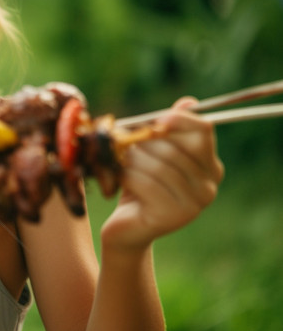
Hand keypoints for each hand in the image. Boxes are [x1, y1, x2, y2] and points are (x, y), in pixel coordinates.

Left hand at [100, 98, 224, 253]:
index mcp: (210, 167)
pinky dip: (127, 176)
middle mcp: (209, 186)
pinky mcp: (173, 216)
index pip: (203, 131)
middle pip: (174, 147)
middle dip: (143, 142)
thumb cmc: (139, 186)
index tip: (156, 121)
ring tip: (121, 163)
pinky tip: (120, 180)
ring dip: (132, 159)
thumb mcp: (152, 154)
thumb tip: (188, 102)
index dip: (178, 120)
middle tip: (125, 145)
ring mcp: (195, 204)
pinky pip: (146, 183)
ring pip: (158, 164)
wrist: (126, 229)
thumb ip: (168, 130)